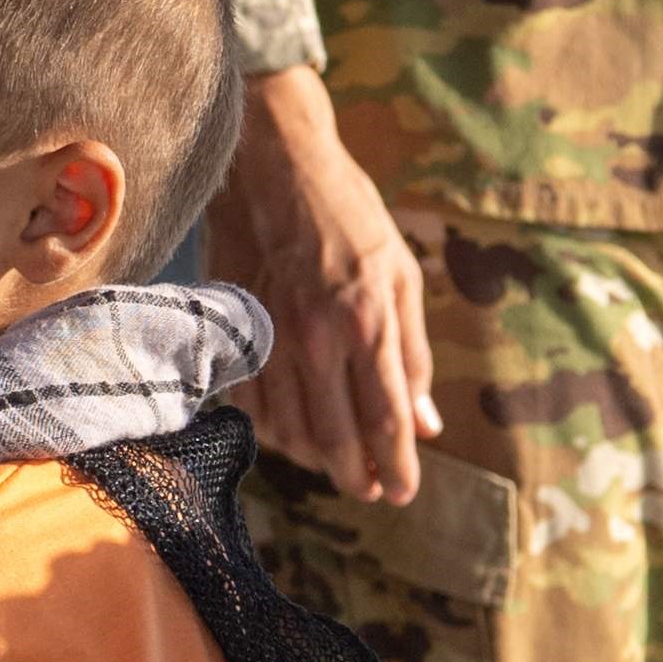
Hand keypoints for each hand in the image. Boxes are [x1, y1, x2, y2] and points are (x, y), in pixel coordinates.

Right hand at [207, 67, 438, 502]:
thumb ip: (413, 356)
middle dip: (358, 477)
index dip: (398, 466)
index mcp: (367, 322)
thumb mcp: (403, 277)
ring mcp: (270, 341)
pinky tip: (295, 433)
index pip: (386, 420)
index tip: (404, 492)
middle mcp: (316, 340)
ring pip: (291, 432)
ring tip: (339, 463)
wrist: (272, 169)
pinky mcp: (236, 336)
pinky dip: (276, 433)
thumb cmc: (349, 215)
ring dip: (318, 461)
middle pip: (336, 440)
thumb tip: (426, 423)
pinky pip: (253, 408)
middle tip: (373, 489)